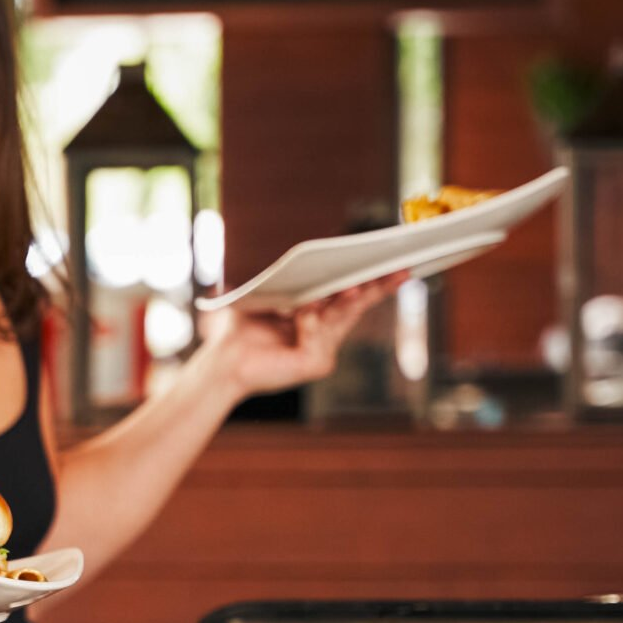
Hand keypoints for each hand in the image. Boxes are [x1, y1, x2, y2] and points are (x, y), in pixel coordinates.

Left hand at [199, 273, 404, 397]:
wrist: (221, 362)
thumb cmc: (236, 331)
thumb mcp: (265, 295)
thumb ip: (286, 280)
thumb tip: (302, 259)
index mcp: (315, 318)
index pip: (347, 297)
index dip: (369, 281)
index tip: (389, 264)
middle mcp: (324, 336)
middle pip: (355, 306)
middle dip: (377, 286)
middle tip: (401, 269)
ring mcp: (322, 351)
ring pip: (342, 318)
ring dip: (350, 299)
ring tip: (357, 283)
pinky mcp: (316, 363)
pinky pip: (321, 334)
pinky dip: (311, 321)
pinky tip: (304, 314)